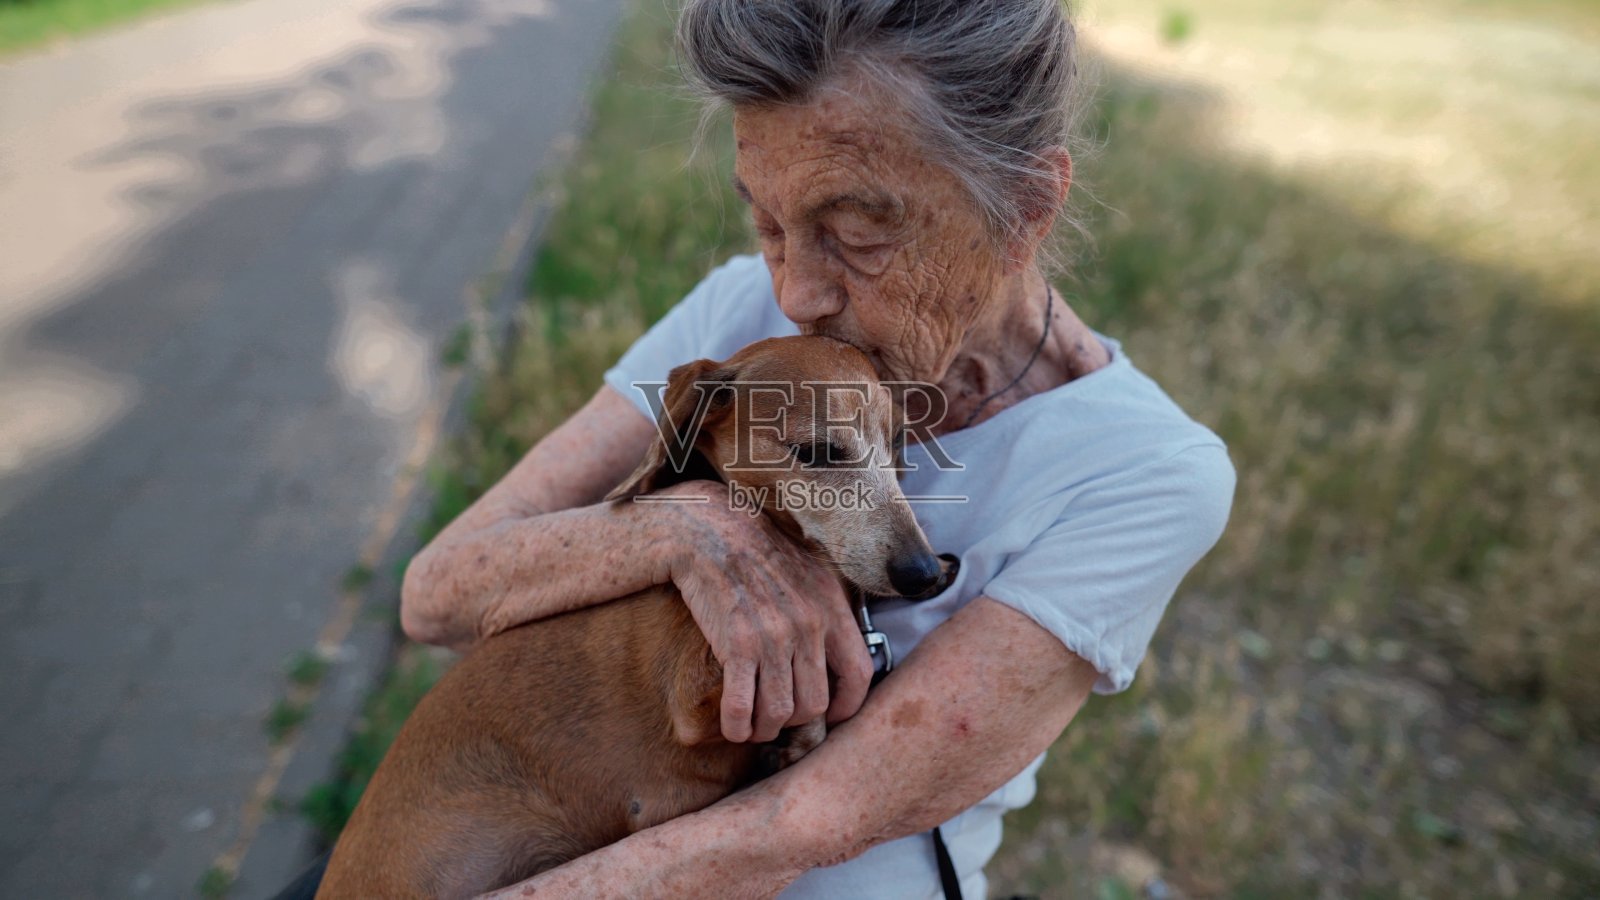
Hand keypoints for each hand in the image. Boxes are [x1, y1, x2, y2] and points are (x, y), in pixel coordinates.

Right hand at [655, 480, 871, 743]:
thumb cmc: (759, 552)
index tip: (830, 715)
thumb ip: (830, 611)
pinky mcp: (736, 644)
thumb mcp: (812, 572)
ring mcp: (773, 637)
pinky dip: (736, 727)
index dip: (847, 706)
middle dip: (795, 722)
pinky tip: (732, 728)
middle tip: (779, 719)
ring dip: (764, 729)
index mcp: (832, 608)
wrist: (710, 530)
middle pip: (814, 704)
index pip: (859, 674)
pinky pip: (741, 707)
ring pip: (779, 712)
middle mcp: (809, 625)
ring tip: (754, 725)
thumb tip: (839, 653)